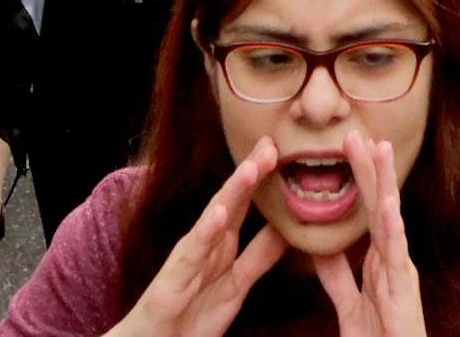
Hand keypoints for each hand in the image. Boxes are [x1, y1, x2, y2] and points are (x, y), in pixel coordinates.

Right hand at [115, 140, 287, 336]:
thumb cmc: (190, 316)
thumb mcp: (236, 283)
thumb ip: (259, 256)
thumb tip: (288, 229)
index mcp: (221, 244)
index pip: (244, 203)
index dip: (263, 176)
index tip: (282, 147)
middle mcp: (204, 245)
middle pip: (231, 201)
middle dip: (251, 172)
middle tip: (271, 143)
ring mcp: (187, 261)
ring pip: (212, 221)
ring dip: (232, 192)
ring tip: (253, 167)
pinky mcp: (171, 283)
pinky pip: (190, 256)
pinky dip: (205, 233)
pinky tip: (219, 213)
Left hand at [313, 132, 425, 336]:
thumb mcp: (351, 306)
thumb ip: (338, 277)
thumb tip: (321, 246)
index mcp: (380, 263)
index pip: (368, 211)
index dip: (359, 179)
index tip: (349, 146)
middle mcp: (394, 262)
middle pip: (380, 206)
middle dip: (370, 169)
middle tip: (357, 133)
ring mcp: (401, 275)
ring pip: (391, 222)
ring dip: (386, 184)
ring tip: (380, 150)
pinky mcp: (403, 293)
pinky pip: (396, 257)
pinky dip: (393, 228)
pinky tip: (389, 204)